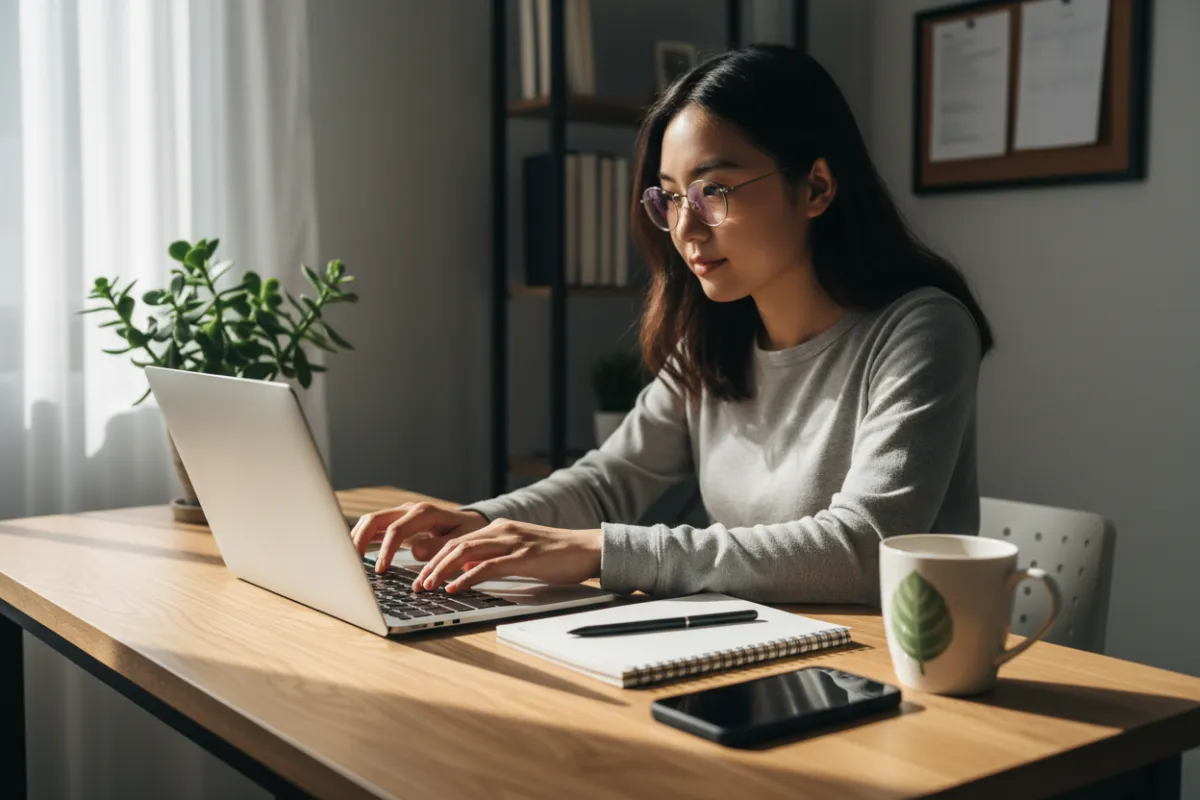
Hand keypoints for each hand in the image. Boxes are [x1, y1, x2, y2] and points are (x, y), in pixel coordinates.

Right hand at [351, 501, 488, 571]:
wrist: (471, 522)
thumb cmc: (468, 532)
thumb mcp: (461, 540)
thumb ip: (439, 547)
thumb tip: (416, 552)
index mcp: (425, 512)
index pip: (397, 529)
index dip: (385, 549)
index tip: (380, 569)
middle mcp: (409, 509)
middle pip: (375, 518)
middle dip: (360, 539)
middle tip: (352, 562)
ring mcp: (401, 514)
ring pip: (371, 520)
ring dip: (357, 537)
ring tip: (349, 560)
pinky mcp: (397, 522)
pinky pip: (375, 527)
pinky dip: (363, 538)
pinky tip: (356, 554)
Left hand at [413, 519, 601, 593]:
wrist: (589, 549)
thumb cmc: (558, 555)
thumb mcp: (520, 553)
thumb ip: (496, 558)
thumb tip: (469, 572)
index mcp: (499, 529)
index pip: (458, 541)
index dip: (435, 557)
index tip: (421, 575)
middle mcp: (502, 531)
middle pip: (455, 544)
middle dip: (431, 565)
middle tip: (417, 585)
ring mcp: (512, 542)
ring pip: (465, 552)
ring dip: (441, 571)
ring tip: (428, 587)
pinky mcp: (524, 557)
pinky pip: (487, 567)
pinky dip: (466, 578)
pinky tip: (454, 589)